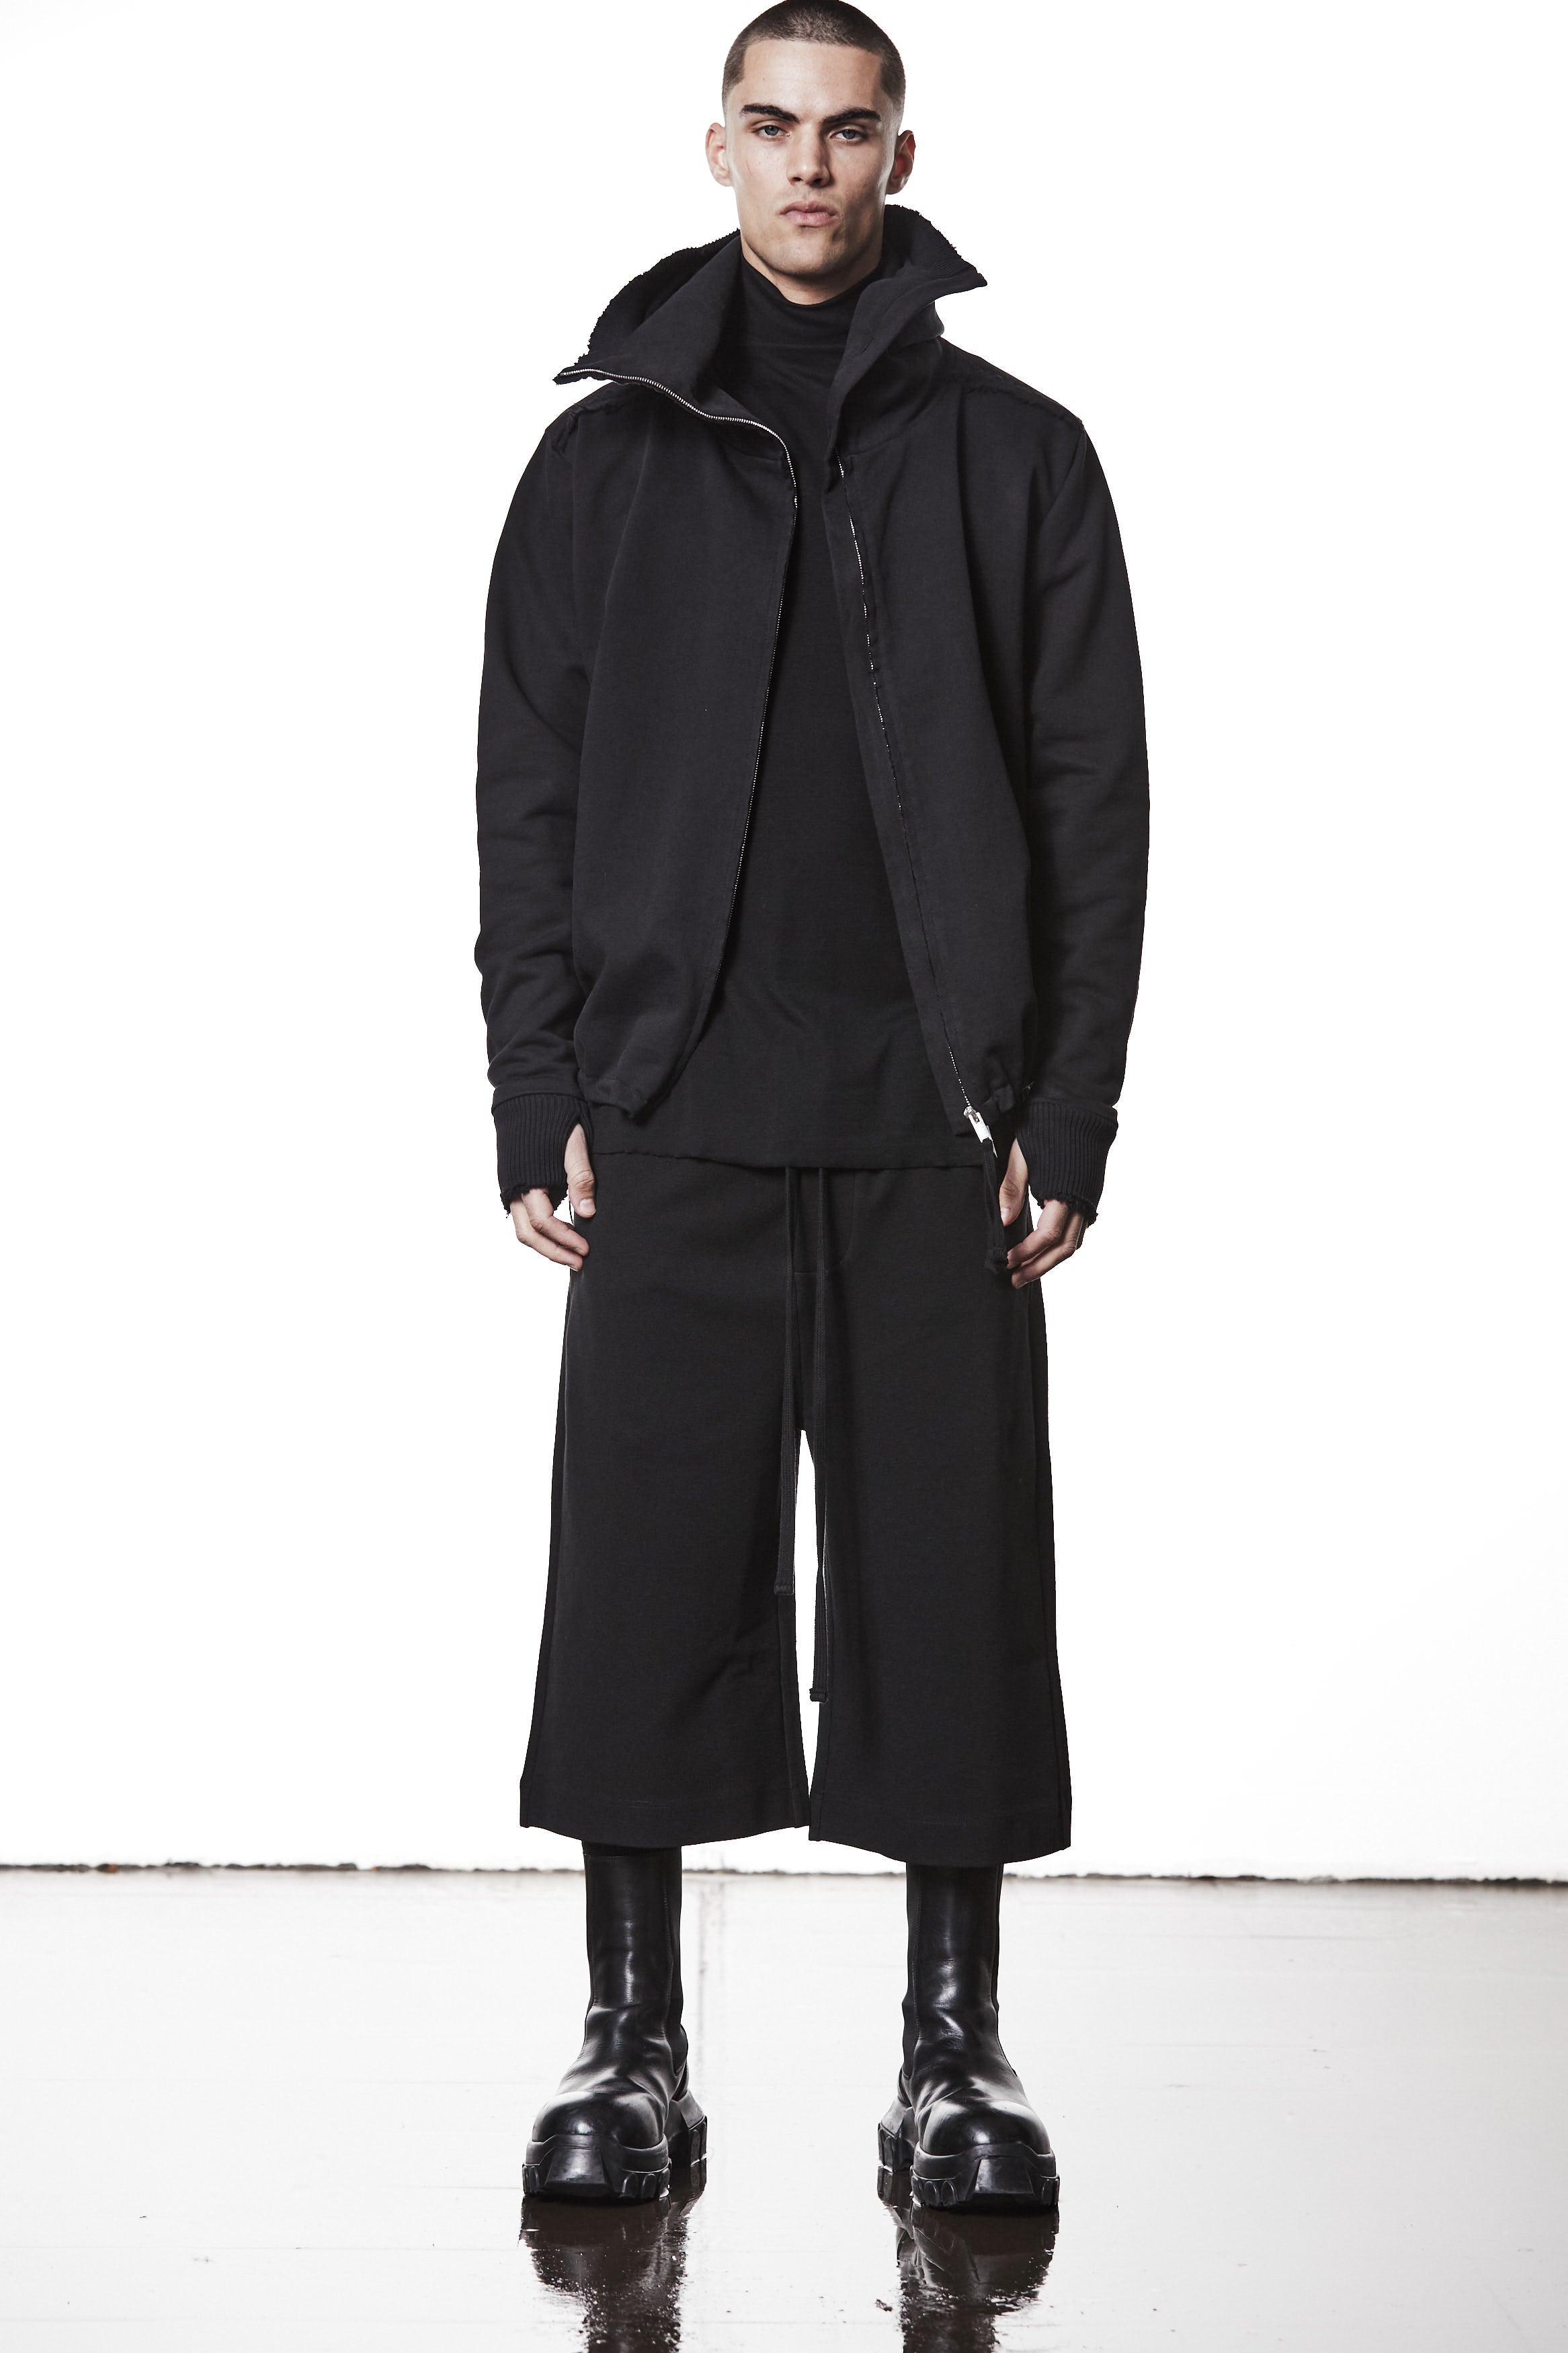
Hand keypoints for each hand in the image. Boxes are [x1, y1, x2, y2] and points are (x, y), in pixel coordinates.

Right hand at [510, 1124, 594, 1267]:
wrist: (530, 1092)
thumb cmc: (555, 1115)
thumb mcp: (573, 1144)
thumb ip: (580, 1178)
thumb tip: (588, 1214)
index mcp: (527, 1180)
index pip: (543, 1222)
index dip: (564, 1240)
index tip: (586, 1250)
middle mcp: (514, 1188)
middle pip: (528, 1234)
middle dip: (553, 1252)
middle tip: (579, 1262)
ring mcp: (511, 1186)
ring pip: (523, 1227)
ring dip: (545, 1244)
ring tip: (570, 1253)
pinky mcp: (515, 1182)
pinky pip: (523, 1215)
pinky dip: (540, 1229)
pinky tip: (560, 1231)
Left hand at [998, 1138, 1084, 1287]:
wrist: (1079, 1105)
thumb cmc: (1048, 1126)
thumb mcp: (1022, 1156)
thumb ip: (1012, 1189)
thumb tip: (1003, 1221)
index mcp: (1065, 1194)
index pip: (1047, 1236)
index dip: (1026, 1252)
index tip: (1006, 1261)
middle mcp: (1082, 1202)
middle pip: (1064, 1249)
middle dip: (1039, 1267)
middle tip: (1015, 1280)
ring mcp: (1089, 1200)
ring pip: (1074, 1242)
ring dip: (1051, 1260)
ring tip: (1027, 1270)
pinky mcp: (1089, 1195)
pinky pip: (1078, 1229)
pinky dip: (1061, 1244)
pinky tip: (1044, 1247)